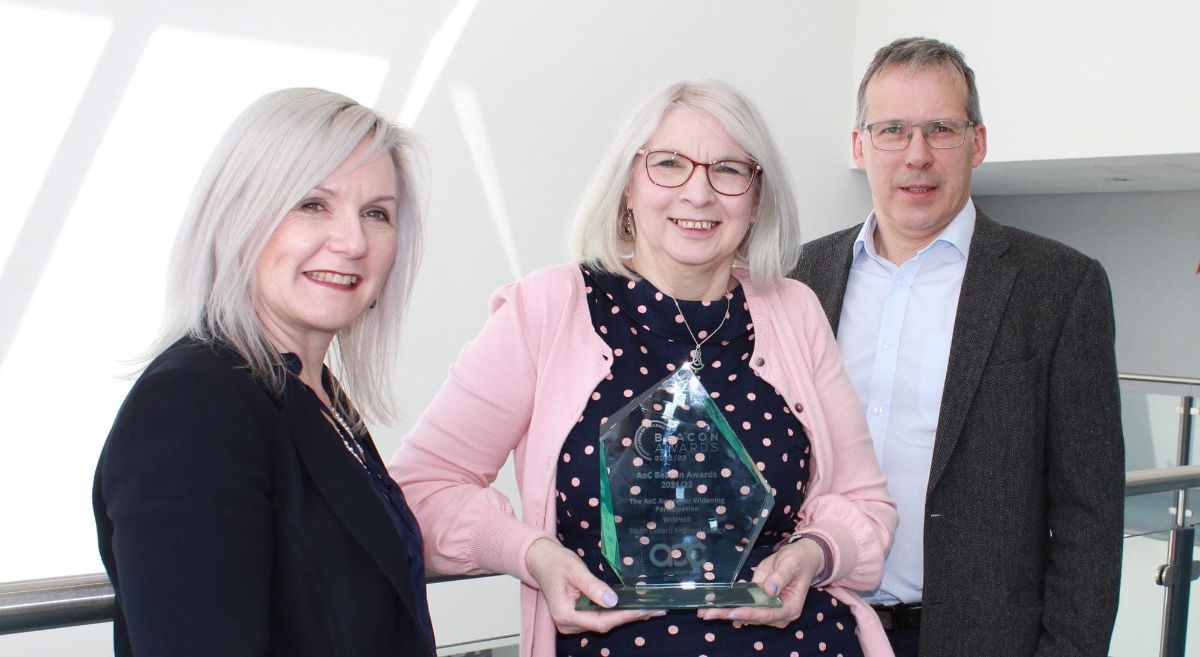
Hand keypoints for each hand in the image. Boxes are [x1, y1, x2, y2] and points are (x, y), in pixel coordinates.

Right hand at [525, 537, 662, 633]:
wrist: (541, 560)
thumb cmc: (555, 562)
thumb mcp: (575, 570)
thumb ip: (593, 587)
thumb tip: (613, 601)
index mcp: (565, 615)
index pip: (600, 621)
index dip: (623, 616)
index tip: (643, 610)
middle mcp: (568, 624)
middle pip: (604, 624)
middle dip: (629, 617)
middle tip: (656, 609)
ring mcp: (572, 623)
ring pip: (603, 622)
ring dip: (625, 615)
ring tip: (649, 608)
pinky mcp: (577, 617)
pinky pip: (599, 617)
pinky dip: (616, 612)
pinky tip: (632, 607)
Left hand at [696, 538, 823, 627]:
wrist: (800, 558)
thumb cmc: (798, 560)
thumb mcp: (791, 564)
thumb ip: (780, 577)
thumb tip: (769, 590)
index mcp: (790, 607)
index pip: (767, 614)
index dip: (749, 613)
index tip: (732, 612)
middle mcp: (779, 614)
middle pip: (753, 617)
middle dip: (730, 615)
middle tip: (707, 614)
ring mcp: (769, 610)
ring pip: (745, 614)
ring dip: (725, 612)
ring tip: (704, 611)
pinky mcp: (760, 603)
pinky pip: (744, 606)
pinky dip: (728, 606)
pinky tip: (712, 606)